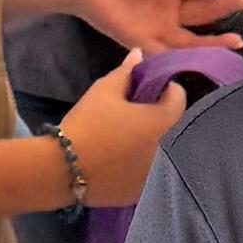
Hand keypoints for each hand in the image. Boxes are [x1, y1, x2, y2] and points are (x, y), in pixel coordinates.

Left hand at [55, 0, 242, 53]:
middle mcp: (171, 7)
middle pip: (205, 11)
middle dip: (227, 7)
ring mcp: (159, 26)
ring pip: (193, 39)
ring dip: (215, 42)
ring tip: (239, 41)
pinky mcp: (143, 42)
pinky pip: (168, 54)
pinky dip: (186, 58)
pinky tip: (207, 59)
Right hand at [56, 52, 185, 208]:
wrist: (63, 169)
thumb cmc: (87, 124)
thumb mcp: (104, 91)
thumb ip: (126, 71)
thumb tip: (139, 53)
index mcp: (164, 121)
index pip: (179, 97)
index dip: (164, 89)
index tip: (146, 90)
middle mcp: (170, 148)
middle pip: (176, 125)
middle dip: (162, 115)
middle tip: (138, 112)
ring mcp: (159, 172)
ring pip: (166, 149)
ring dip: (156, 139)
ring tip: (131, 135)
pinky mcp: (145, 190)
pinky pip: (154, 169)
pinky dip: (146, 161)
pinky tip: (125, 158)